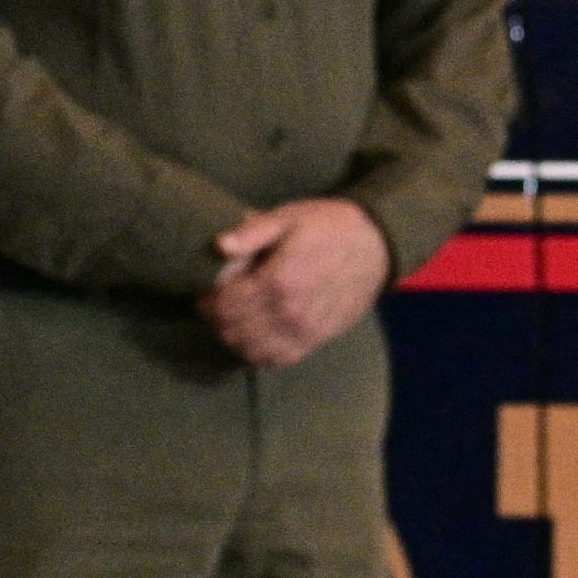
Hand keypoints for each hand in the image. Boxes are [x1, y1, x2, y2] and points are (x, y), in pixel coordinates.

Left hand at [199, 196, 392, 370]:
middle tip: (213, 306)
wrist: (374, 247)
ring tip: (231, 320)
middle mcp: (290, 312)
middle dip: (216, 320)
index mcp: (279, 280)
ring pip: (251, 350)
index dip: (208, 302)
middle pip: (234, 330)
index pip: (226, 305)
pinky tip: (253, 337)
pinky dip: (257, 354)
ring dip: (233, 338)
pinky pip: (277, 360)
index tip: (203, 292)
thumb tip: (219, 246)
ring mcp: (304, 331)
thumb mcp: (288, 218)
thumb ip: (252, 232)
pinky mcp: (315, 340)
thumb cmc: (327, 227)